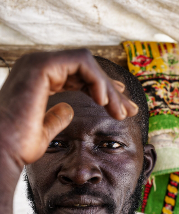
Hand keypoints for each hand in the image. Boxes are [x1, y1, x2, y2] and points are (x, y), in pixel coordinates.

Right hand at [0, 49, 137, 171]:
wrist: (3, 151)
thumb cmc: (18, 146)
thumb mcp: (44, 131)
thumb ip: (57, 117)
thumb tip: (68, 109)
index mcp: (38, 79)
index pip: (77, 75)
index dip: (101, 88)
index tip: (119, 105)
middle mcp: (38, 66)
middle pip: (86, 69)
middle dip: (111, 90)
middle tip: (130, 110)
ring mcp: (39, 62)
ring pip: (87, 64)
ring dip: (108, 88)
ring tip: (121, 111)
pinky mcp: (42, 65)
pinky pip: (82, 63)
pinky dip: (97, 81)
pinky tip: (105, 102)